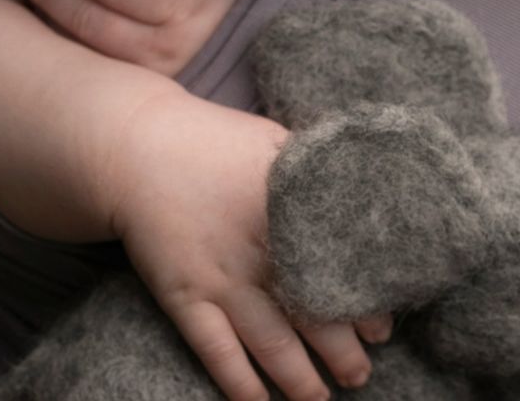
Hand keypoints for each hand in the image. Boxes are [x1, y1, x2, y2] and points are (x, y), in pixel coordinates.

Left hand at [17, 0, 261, 76]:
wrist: (276, 65)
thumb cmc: (249, 6)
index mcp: (188, 10)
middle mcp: (167, 52)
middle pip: (92, 21)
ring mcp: (155, 82)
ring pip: (88, 52)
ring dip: (53, 19)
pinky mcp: (147, 100)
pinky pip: (97, 73)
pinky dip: (68, 48)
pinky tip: (50, 26)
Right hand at [108, 92, 393, 400]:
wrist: (138, 149)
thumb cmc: (215, 144)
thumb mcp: (277, 144)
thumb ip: (319, 174)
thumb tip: (372, 195)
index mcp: (291, 211)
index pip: (345, 268)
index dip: (367, 305)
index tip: (382, 327)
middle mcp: (262, 251)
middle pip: (316, 315)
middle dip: (344, 354)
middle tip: (360, 374)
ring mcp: (222, 278)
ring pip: (272, 344)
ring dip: (300, 379)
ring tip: (320, 398)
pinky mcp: (185, 296)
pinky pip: (217, 350)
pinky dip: (238, 381)